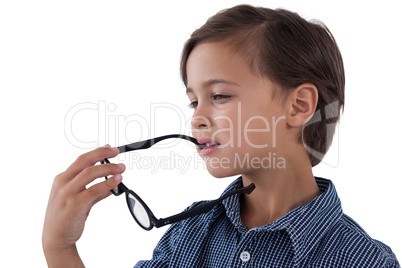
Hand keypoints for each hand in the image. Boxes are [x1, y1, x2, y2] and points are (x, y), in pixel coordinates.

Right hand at [42, 145, 125, 266]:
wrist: (55, 238)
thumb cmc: (66, 217)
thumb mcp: (79, 200)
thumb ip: (95, 192)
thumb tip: (112, 185)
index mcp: (62, 179)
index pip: (81, 160)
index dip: (97, 152)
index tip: (110, 148)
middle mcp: (63, 183)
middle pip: (84, 162)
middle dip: (102, 154)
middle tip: (117, 153)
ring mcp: (67, 193)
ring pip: (90, 173)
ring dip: (108, 169)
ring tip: (121, 169)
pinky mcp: (74, 205)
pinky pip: (93, 190)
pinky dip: (107, 184)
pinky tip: (116, 182)